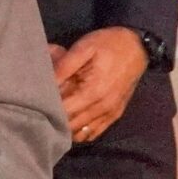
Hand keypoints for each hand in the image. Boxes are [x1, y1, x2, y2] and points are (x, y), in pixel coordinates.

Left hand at [54, 28, 146, 142]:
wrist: (138, 47)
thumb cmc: (108, 45)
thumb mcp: (83, 48)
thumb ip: (63, 66)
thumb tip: (45, 82)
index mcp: (93, 92)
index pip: (62, 112)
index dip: (47, 107)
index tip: (39, 99)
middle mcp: (102, 108)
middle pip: (69, 125)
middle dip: (55, 117)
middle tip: (46, 104)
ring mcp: (110, 114)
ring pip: (80, 133)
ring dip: (66, 126)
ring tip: (58, 111)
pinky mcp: (114, 115)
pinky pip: (93, 133)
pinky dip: (79, 130)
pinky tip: (71, 118)